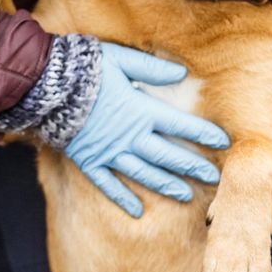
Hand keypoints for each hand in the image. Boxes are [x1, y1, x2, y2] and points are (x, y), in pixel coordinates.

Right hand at [64, 42, 228, 216]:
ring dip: (167, 185)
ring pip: (144, 174)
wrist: (46, 86)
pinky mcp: (89, 161)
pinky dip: (123, 199)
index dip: (204, 134)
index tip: (224, 143)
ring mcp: (109, 152)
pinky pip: (109, 185)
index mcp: (142, 110)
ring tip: (187, 196)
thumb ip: (152, 67)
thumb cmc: (86, 67)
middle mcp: (130, 136)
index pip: (181, 126)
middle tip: (215, 180)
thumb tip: (182, 72)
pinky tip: (138, 212)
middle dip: (193, 167)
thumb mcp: (122, 59)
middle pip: (168, 156)